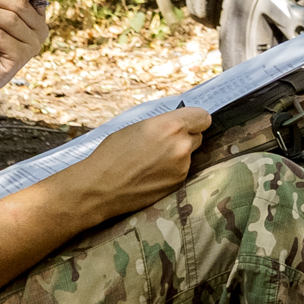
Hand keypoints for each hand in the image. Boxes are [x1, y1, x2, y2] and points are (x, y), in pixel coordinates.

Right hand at [67, 108, 209, 220]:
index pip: (203, 117)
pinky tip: (151, 173)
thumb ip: (163, 124)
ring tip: (152, 160)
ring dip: (177, 155)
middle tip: (165, 142)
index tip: (189, 122)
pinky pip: (181, 171)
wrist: (101, 187)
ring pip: (189, 155)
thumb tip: (177, 124)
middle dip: (185, 137)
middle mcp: (181, 146)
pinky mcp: (177, 184)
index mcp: (171, 126)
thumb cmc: (113, 153)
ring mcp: (182, 167)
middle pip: (198, 136)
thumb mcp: (138, 127)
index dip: (195, 119)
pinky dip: (171, 170)